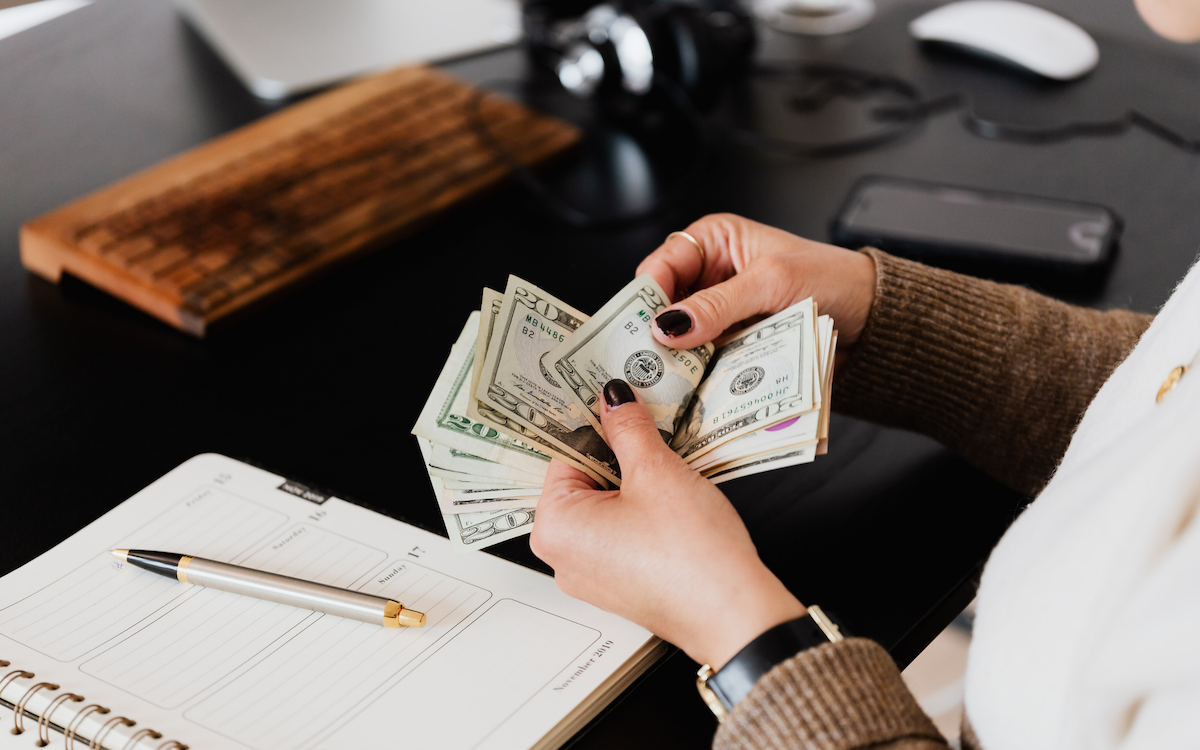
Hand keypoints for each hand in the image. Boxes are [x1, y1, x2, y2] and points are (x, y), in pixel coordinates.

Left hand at [531, 380, 805, 669]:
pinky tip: (672, 504)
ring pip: (606, 506)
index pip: (564, 454)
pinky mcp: (621, 584)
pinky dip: (643, 512)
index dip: (596, 426)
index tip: (618, 405)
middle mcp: (563, 556)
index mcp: (554, 527)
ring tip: (668, 472)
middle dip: (617, 455)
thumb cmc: (691, 556)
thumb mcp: (656, 472)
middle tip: (650, 433)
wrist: (734, 614)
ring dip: (635, 483)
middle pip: (583, 481)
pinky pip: (621, 533)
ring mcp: (591, 574)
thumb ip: (628, 428)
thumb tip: (614, 400)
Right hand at [637, 214, 875, 366]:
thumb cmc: (832, 279)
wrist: (873, 319)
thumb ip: (717, 303)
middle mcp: (712, 275)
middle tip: (649, 358)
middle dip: (659, 331)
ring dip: (678, 356)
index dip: (647, 295)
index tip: (642, 327)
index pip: (661, 264)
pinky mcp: (733, 343)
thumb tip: (668, 324)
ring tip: (669, 379)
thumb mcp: (770, 283)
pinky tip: (693, 385)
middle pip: (665, 305)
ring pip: (683, 337)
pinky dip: (699, 372)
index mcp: (715, 241)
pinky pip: (705, 358)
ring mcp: (722, 312)